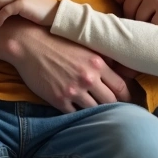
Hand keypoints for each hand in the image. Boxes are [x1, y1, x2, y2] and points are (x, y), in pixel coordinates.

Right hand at [0, 18, 131, 112]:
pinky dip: (78, 114)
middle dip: (115, 108)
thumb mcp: (84, 46)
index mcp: (98, 63)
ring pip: (94, 110)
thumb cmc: (57, 42)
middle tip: (116, 112)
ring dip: (96, 112)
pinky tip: (78, 112)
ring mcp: (73, 90)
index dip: (127, 97)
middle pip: (111, 102)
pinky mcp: (58, 99)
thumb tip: (120, 70)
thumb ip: (103, 59)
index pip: (121, 87)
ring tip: (98, 115)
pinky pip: (74, 114)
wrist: (29, 44)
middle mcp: (88, 78)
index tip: (128, 102)